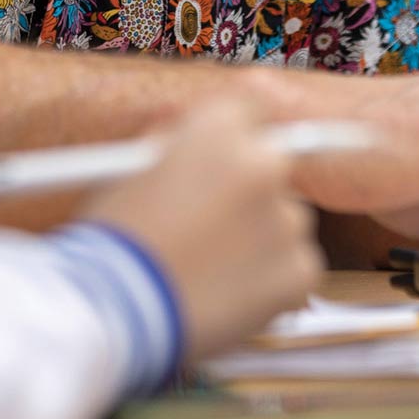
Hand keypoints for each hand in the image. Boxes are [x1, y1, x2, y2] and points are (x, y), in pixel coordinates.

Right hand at [82, 99, 322, 363]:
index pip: (249, 108)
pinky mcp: (301, 272)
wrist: (118, 311)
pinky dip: (272, 281)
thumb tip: (189, 135)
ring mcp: (287, 220)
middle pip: (271, 164)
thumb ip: (174, 141)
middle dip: (248, 187)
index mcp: (219, 128)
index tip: (227, 155)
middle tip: (215, 219)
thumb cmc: (116, 238)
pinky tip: (229, 294)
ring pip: (287, 219)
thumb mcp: (131, 166)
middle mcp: (262, 164)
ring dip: (262, 235)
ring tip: (212, 267)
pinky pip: (298, 266)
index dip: (234, 134)